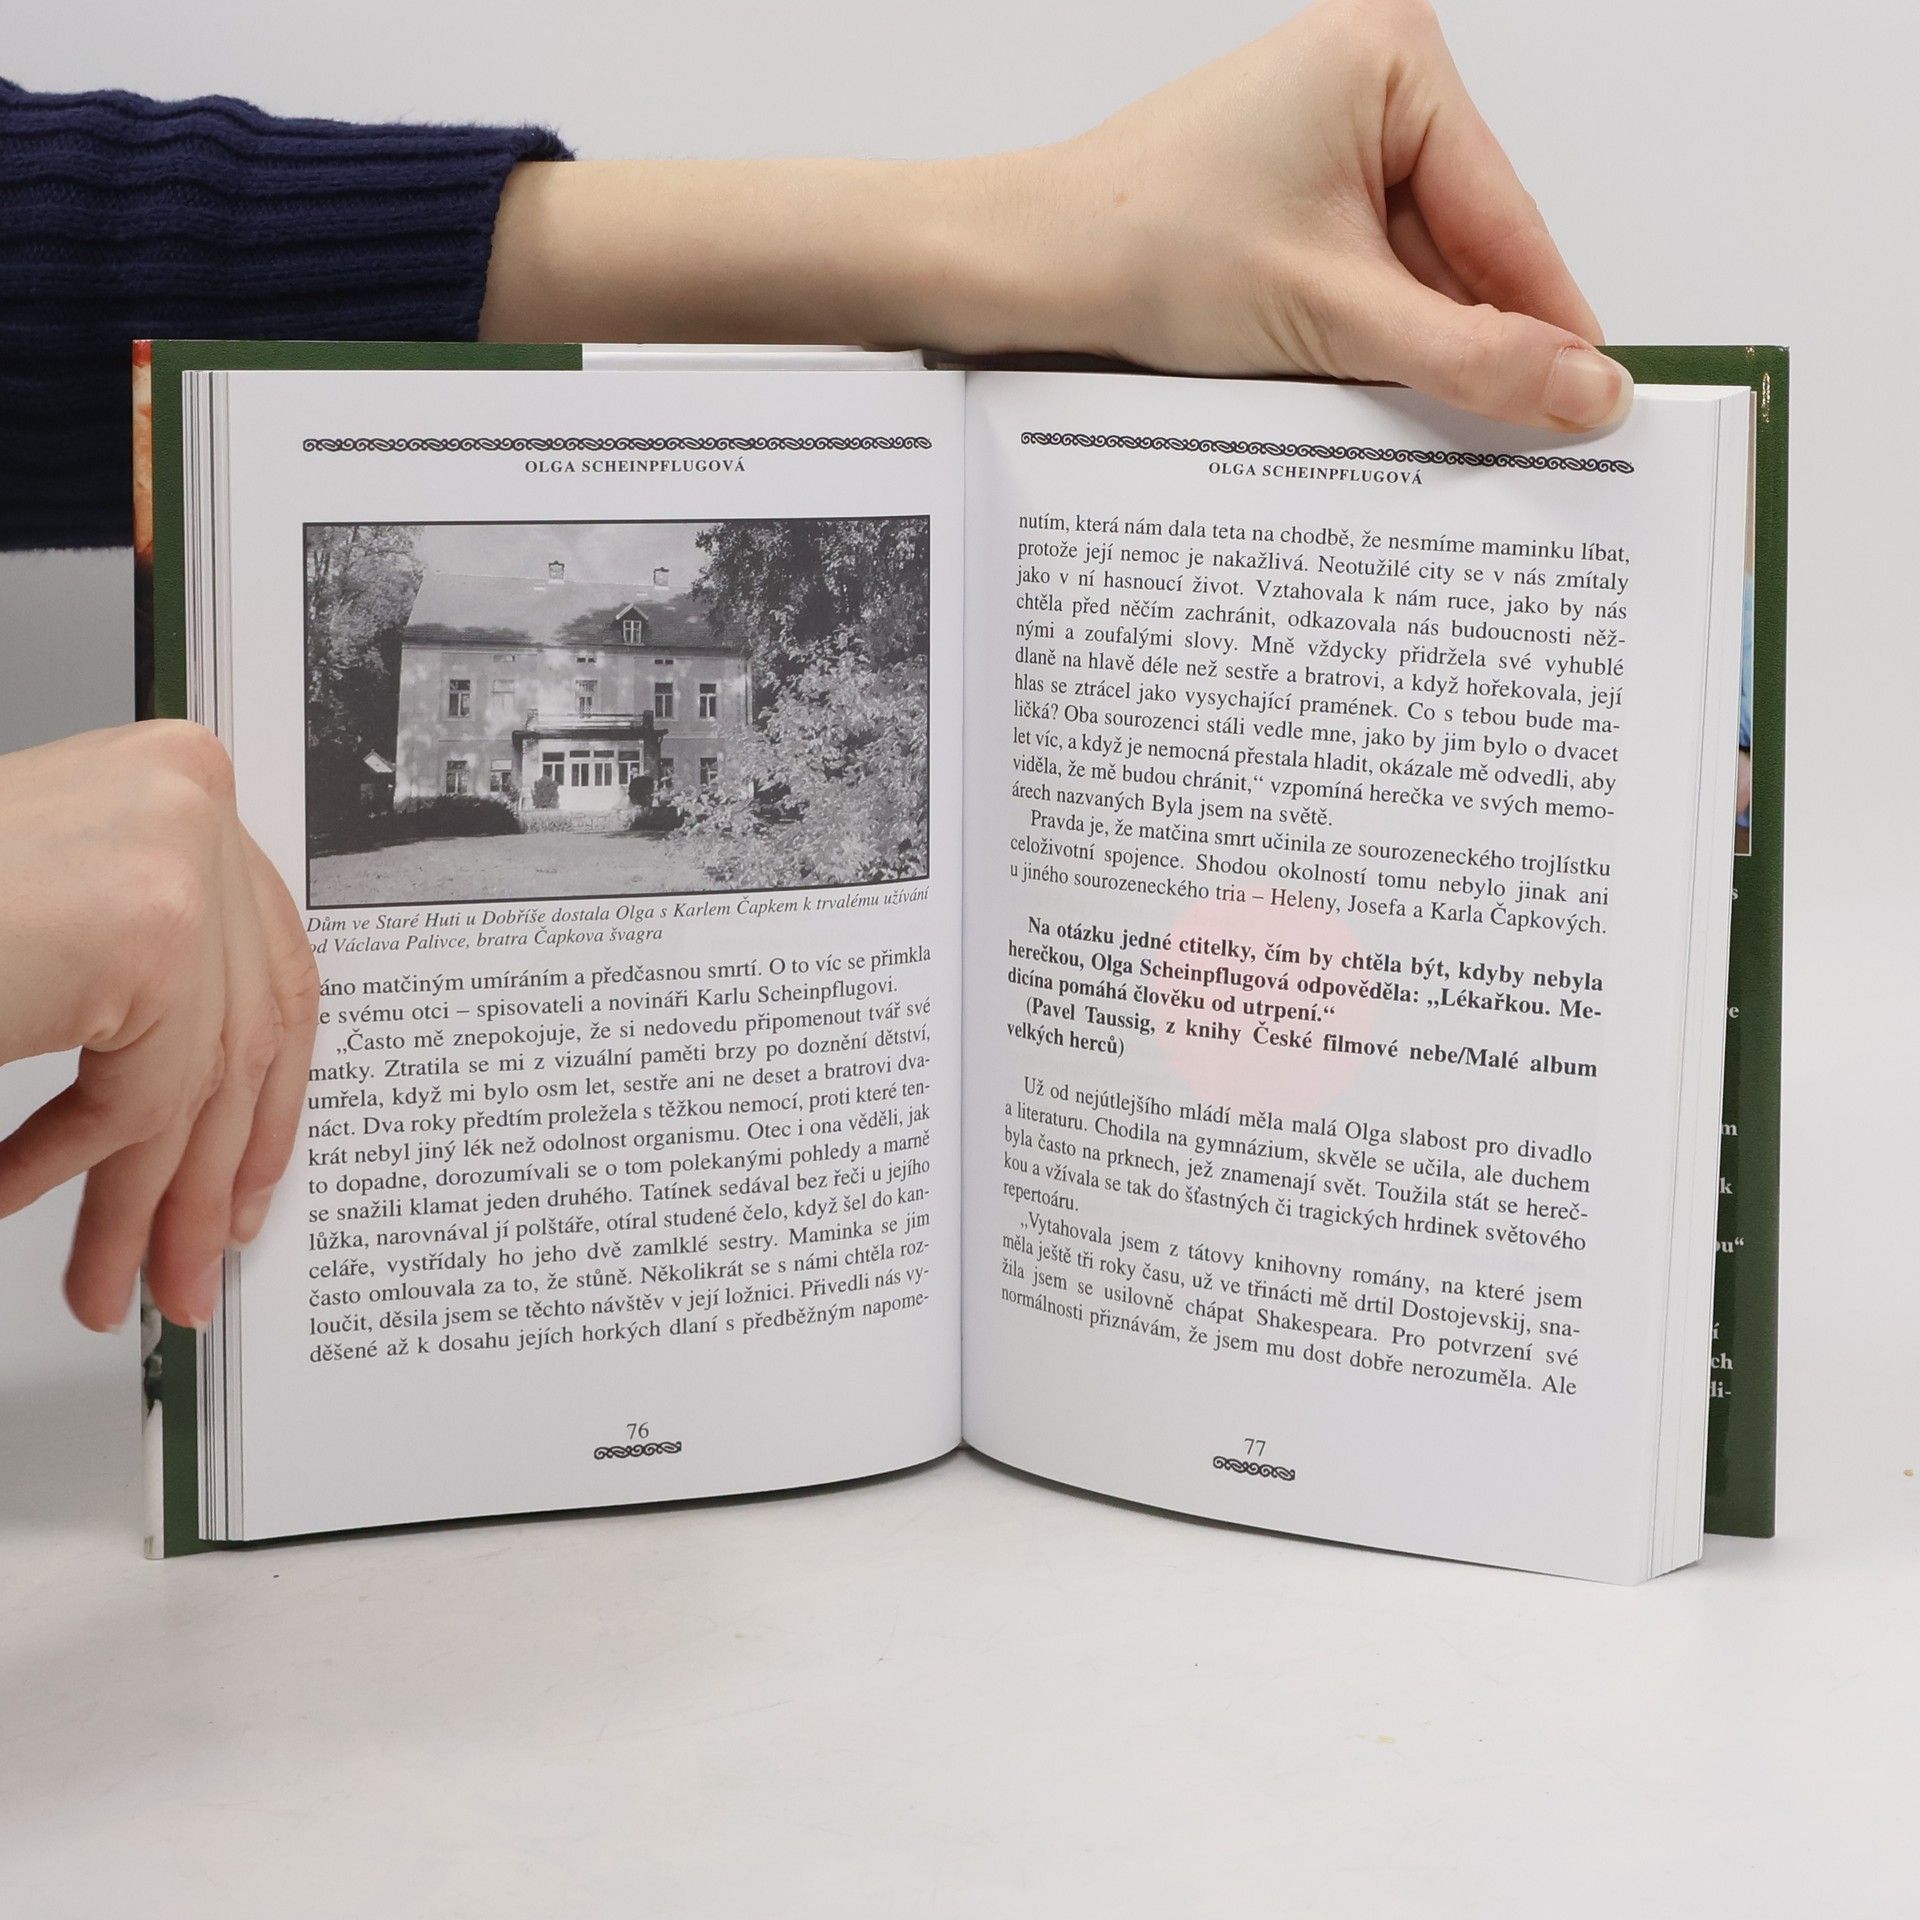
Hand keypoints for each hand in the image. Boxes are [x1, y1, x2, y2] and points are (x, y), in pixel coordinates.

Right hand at [0, 723, 318, 1330]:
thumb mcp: (54, 926)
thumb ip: (137, 984)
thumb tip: (208, 1123)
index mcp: (174, 781)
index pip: (265, 965)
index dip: (262, 1091)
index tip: (245, 1177)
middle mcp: (189, 801)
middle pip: (244, 1029)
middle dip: (208, 1170)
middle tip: (189, 1261)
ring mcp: (177, 858)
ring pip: (199, 1077)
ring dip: (145, 1203)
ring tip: (111, 1280)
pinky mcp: (146, 931)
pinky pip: (140, 1093)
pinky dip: (74, 1164)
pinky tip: (11, 1196)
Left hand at [481, 0, 1625, 432]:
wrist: (1024, 268)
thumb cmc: (1141, 249)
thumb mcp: (1330, 315)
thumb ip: (1467, 356)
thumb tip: (1584, 390)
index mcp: (1395, 60)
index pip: (1510, 218)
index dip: (1554, 323)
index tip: (1602, 404)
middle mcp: (1369, 79)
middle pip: (1470, 245)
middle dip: (1481, 342)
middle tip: (1527, 444)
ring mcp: (1327, 134)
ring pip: (1419, 270)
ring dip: (1423, 350)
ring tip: (1438, 431)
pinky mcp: (1291, 188)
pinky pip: (1367, 274)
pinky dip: (1374, 339)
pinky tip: (1372, 396)